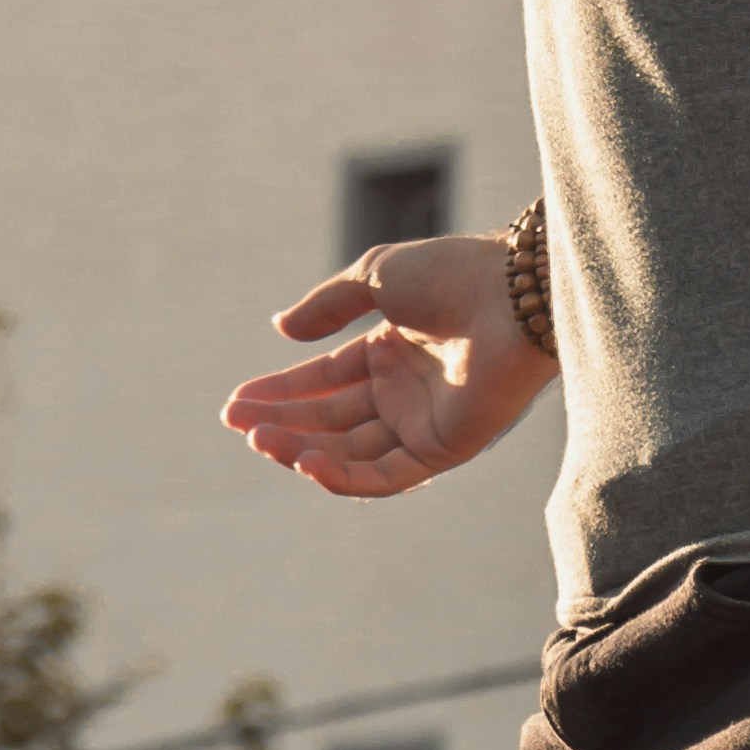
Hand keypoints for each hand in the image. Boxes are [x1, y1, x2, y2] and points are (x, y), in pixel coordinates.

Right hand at [219, 230, 557, 500]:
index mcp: (393, 349)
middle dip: (282, 423)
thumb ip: (328, 305)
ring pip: (351, 451)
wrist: (514, 292)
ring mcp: (425, 422)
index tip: (235, 402)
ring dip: (302, 449)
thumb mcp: (376, 276)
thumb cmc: (453, 274)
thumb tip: (281, 329)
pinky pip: (388, 475)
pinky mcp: (446, 448)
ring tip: (259, 439)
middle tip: (237, 424)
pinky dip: (346, 475)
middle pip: (332, 420)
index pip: (326, 381)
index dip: (281, 392)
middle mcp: (407, 390)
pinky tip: (305, 462)